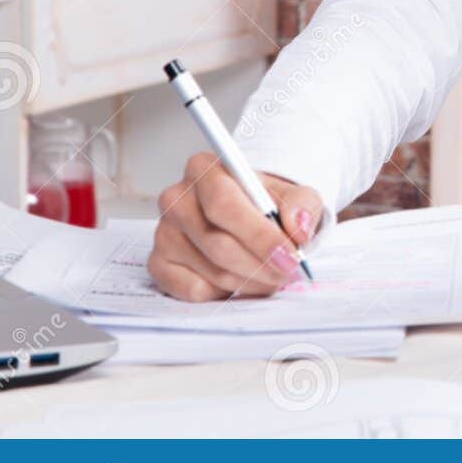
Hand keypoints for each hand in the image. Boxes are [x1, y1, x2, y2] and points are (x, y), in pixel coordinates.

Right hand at [148, 153, 324, 301]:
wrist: (250, 217)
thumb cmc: (267, 203)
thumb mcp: (295, 195)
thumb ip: (302, 205)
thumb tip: (298, 229)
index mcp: (205, 170)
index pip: (225, 204)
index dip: (259, 235)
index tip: (290, 256)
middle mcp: (176, 198)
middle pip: (218, 242)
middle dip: (260, 264)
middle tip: (289, 273)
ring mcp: (163, 233)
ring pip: (211, 270)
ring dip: (250, 281)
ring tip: (273, 276)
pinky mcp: (158, 263)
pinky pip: (192, 289)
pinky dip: (224, 293)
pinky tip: (242, 280)